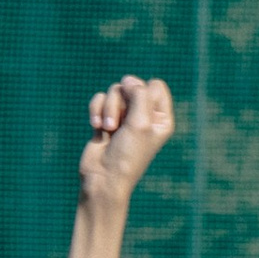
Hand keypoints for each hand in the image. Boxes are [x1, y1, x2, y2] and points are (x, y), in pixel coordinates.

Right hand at [65, 79, 174, 257]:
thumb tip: (128, 79)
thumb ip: (139, 94)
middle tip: (119, 123)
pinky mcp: (106, 119)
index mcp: (162, 118)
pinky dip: (96, 110)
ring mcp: (125, 117)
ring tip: (108, 128)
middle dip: (122, 100)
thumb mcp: (141, 122)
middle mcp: (145, 116)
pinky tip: (96, 127)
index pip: (156, 85)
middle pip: (132, 85)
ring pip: (115, 91)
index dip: (143, 93)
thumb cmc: (128, 154)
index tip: (137, 112)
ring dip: (108, 108)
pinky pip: (100, 99)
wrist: (104, 178)